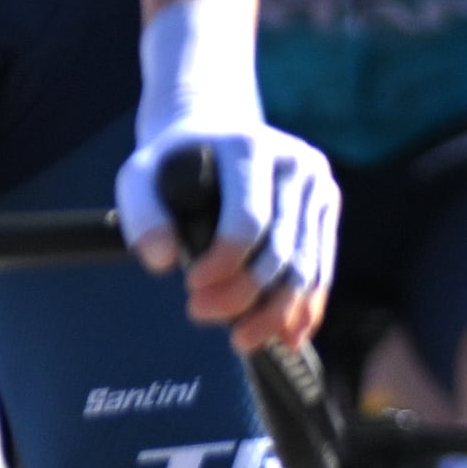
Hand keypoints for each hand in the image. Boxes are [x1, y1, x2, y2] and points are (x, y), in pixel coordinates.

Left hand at [115, 0, 333, 349]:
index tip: (190, 288)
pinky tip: (286, 334)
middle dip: (244, 295)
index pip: (248, 220)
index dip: (223, 264)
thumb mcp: (139, 175)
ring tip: (242, 338)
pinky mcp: (327, 206)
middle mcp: (296, 162)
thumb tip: (161, 264)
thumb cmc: (172, 159)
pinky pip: (322, 265)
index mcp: (251, 147)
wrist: (212, 128)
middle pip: (281, 249)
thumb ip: (140, 216)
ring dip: (277, 312)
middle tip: (202, 316)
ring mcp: (318, 184)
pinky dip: (305, 305)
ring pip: (307, 265)